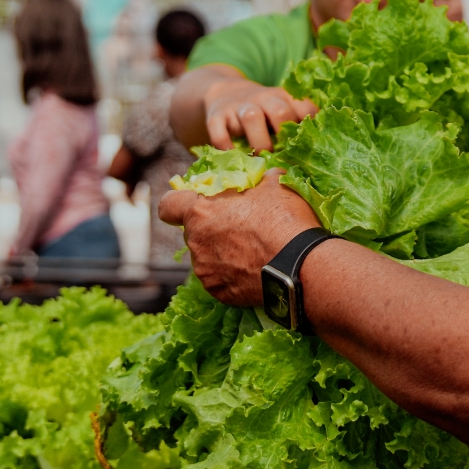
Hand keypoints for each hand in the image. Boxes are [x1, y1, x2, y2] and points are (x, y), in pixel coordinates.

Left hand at [159, 171, 319, 306]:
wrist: (300, 266)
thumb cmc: (283, 219)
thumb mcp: (275, 184)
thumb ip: (258, 179)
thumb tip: (263, 176)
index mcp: (200, 212)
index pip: (168, 206)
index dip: (179, 202)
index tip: (194, 203)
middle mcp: (195, 242)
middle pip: (194, 232)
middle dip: (213, 228)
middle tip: (242, 226)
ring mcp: (205, 271)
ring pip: (207, 256)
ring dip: (223, 251)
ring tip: (254, 251)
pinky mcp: (218, 292)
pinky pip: (220, 279)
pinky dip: (233, 274)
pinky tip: (255, 269)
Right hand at [203, 78, 316, 151]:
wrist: (224, 91)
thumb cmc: (261, 110)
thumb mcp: (280, 108)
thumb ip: (296, 122)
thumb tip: (318, 149)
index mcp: (283, 97)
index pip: (304, 106)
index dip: (309, 124)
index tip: (310, 142)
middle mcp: (262, 98)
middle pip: (279, 110)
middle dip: (284, 132)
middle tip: (284, 152)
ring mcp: (239, 107)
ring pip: (251, 117)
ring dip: (259, 141)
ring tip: (261, 156)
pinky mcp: (217, 116)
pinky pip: (218, 128)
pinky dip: (224, 144)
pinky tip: (232, 154)